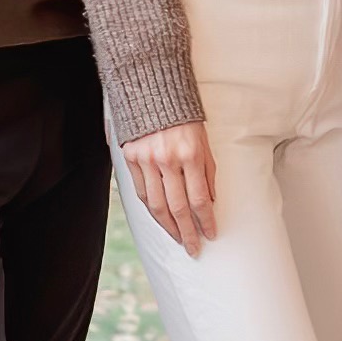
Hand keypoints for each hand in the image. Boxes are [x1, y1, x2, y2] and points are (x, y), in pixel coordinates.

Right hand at [123, 122, 218, 257]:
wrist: (153, 92)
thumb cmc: (185, 118)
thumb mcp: (204, 142)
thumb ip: (207, 172)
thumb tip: (210, 202)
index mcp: (191, 154)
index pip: (199, 199)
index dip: (206, 220)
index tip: (211, 234)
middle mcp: (168, 159)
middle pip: (178, 207)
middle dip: (187, 232)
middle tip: (194, 248)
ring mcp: (147, 160)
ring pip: (156, 205)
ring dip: (168, 227)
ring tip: (178, 239)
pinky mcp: (131, 158)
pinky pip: (141, 192)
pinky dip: (150, 209)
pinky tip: (160, 220)